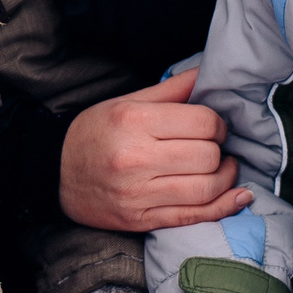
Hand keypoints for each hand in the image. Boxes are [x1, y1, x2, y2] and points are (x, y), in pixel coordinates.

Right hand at [60, 71, 251, 230]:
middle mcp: (135, 158)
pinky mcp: (141, 220)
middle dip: (220, 150)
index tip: (214, 127)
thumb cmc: (95, 132)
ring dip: (226, 178)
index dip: (218, 124)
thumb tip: (209, 72)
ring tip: (223, 169)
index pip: (202, 122)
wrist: (54, 173)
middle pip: (208, 156)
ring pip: (206, 188)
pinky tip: (239, 197)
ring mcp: (138, 193)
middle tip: (215, 147)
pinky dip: (223, 208)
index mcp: (133, 121)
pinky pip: (194, 217)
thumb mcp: (127, 102)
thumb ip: (172, 89)